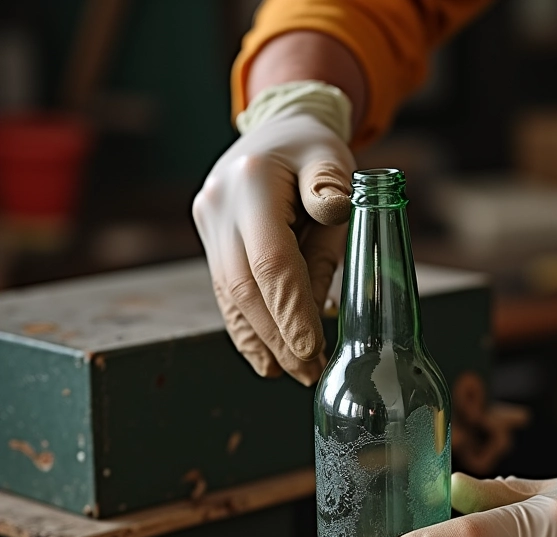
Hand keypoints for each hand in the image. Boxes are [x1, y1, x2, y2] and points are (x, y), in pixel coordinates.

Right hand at [193, 103, 354, 384]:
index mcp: (253, 183)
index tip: (313, 349)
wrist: (275, 131)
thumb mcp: (335, 164)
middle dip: (278, 336)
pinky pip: (226, 292)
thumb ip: (332, 215)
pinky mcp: (210, 240)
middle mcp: (220, 205)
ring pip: (231, 296)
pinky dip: (246, 328)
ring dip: (261, 341)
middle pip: (246, 287)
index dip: (292, 311)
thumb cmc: (314, 151)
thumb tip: (323, 283)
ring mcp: (209, 223)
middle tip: (309, 372)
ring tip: (289, 373)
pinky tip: (264, 356)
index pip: (272, 261)